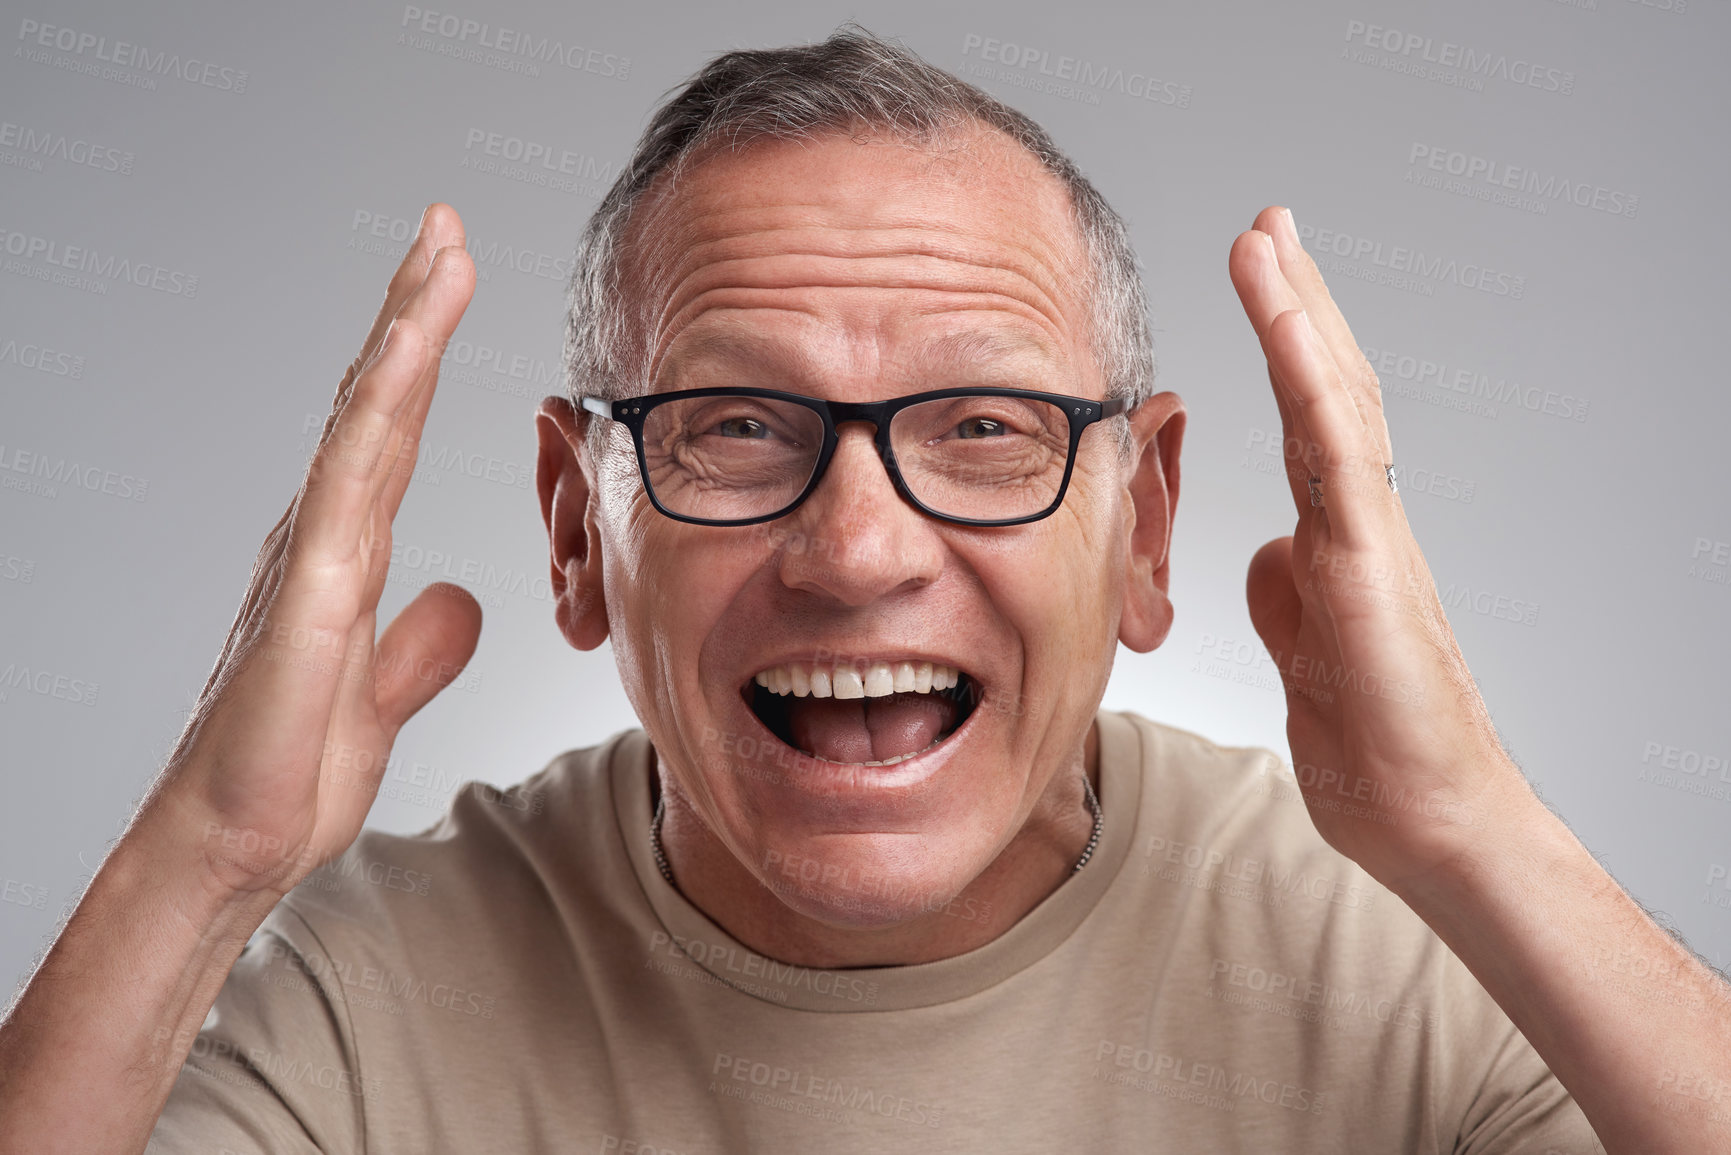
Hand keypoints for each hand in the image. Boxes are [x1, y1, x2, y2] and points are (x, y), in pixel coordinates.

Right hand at [151, 203, 481, 900]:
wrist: (232, 845)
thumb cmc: (286, 774)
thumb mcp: (381, 698)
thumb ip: (420, 647)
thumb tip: (461, 599)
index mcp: (345, 555)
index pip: (395, 434)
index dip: (422, 359)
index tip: (450, 286)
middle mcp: (324, 536)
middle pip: (377, 401)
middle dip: (413, 309)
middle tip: (444, 227)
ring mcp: (314, 554)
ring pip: (366, 416)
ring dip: (406, 328)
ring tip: (440, 248)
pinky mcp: (311, 589)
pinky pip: (353, 476)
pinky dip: (383, 404)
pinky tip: (411, 347)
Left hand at [1227, 205, 1529, 891]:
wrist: (1432, 825)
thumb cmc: (1380, 755)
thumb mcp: (1304, 661)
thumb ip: (1289, 599)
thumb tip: (1272, 550)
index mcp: (1339, 545)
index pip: (1308, 425)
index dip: (1285, 350)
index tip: (1259, 281)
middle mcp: (1361, 526)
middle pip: (1328, 391)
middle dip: (1296, 303)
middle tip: (1267, 225)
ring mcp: (1371, 542)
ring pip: (1336, 405)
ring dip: (1297, 316)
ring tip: (1266, 240)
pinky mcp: (1371, 570)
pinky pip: (1339, 459)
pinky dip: (1311, 384)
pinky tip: (1287, 326)